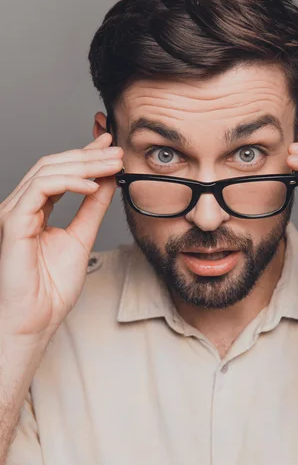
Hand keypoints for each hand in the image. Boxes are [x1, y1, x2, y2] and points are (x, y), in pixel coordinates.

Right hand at [0, 132, 123, 338]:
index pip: (59, 171)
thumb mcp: (82, 237)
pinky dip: (69, 182)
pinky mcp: (13, 222)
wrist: (38, 319)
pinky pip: (40, 189)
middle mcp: (22, 206)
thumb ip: (92, 208)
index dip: (84, 154)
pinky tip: (92, 185)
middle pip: (53, 165)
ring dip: (84, 164)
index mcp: (35, 209)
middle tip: (117, 150)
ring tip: (113, 165)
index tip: (110, 146)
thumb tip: (108, 181)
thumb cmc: (52, 288)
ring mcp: (15, 212)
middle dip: (88, 154)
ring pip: (47, 170)